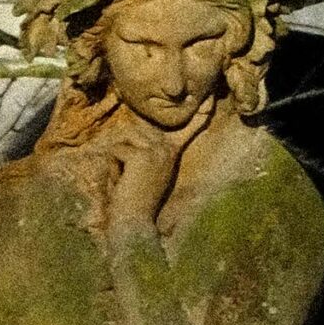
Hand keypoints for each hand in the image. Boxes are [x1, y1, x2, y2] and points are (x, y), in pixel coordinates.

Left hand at [104, 103, 208, 231]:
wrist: (133, 223)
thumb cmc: (134, 200)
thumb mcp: (144, 170)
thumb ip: (144, 149)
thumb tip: (129, 126)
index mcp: (171, 152)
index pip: (186, 129)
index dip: (198, 115)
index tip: (211, 101)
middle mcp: (167, 149)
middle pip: (135, 129)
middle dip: (123, 152)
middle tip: (131, 178)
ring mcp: (155, 151)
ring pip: (123, 140)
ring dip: (117, 160)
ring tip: (126, 180)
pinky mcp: (140, 156)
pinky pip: (115, 151)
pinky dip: (112, 168)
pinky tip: (122, 183)